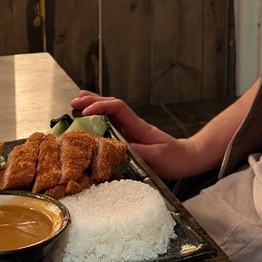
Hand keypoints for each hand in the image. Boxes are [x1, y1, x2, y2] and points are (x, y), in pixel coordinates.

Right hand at [70, 91, 200, 179]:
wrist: (187, 159)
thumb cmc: (174, 158)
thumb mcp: (156, 157)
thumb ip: (137, 152)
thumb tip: (117, 149)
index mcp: (138, 127)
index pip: (117, 108)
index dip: (100, 108)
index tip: (85, 113)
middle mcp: (133, 125)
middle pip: (111, 106)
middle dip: (92, 102)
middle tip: (74, 103)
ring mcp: (131, 131)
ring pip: (110, 113)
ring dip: (94, 107)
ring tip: (76, 103)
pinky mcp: (131, 138)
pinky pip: (112, 125)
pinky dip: (99, 120)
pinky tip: (90, 120)